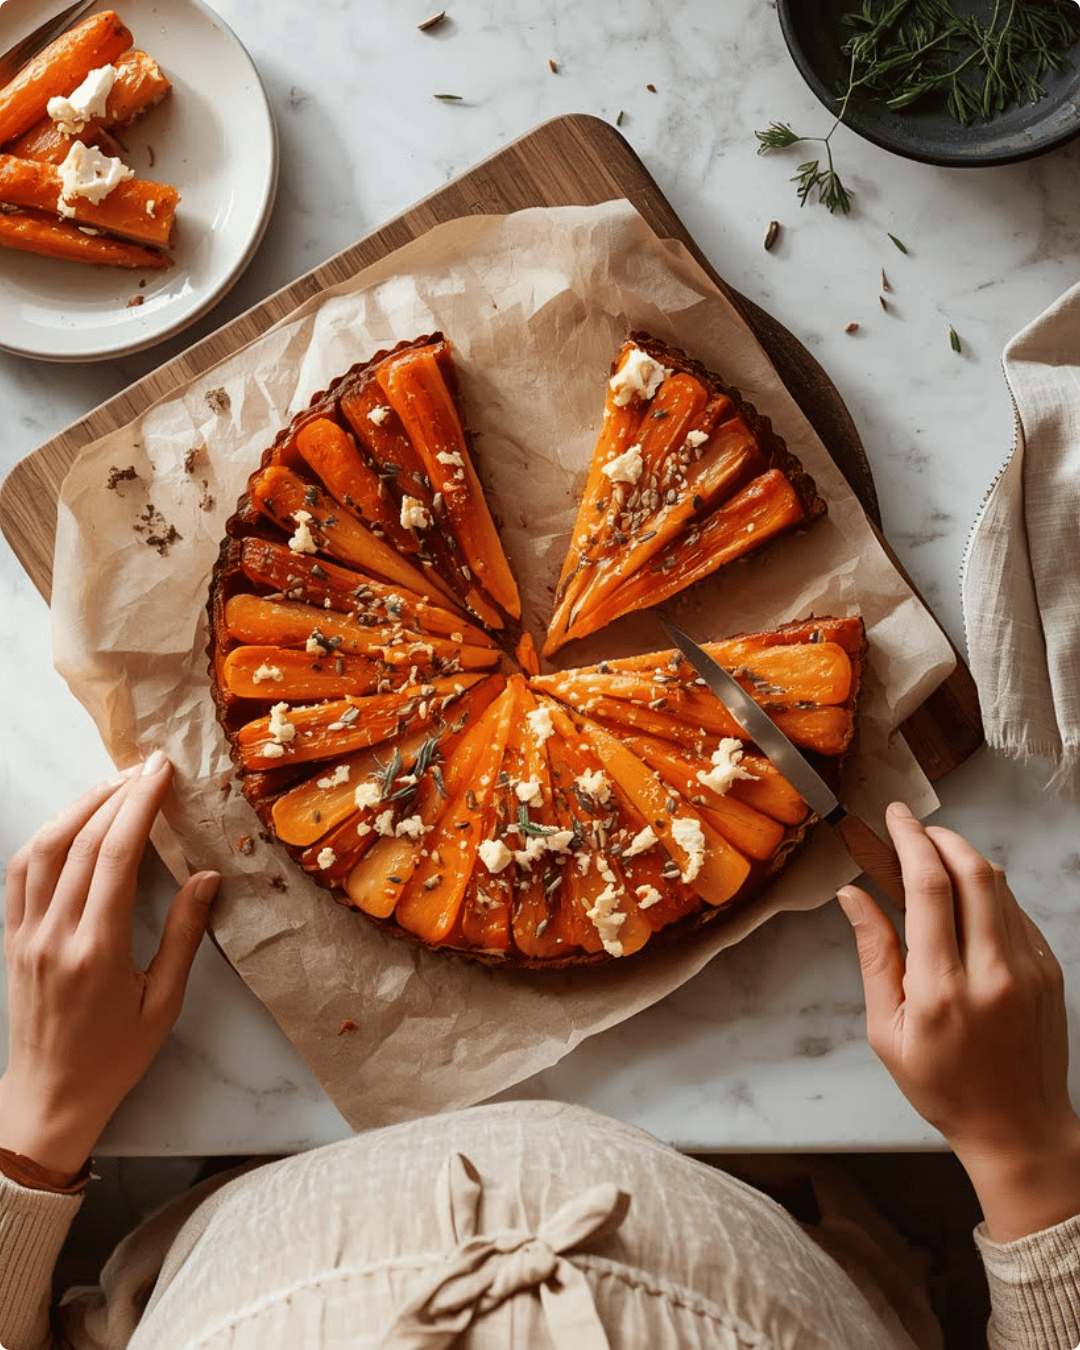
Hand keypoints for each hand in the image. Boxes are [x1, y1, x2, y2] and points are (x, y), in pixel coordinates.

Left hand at [0, 752, 218, 1177]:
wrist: (50, 1097)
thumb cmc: (114, 1057)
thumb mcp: (164, 1004)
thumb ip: (184, 936)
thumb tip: (205, 876)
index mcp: (96, 951)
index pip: (116, 857)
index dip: (139, 805)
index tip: (161, 771)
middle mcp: (54, 935)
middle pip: (81, 842)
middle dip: (117, 795)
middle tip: (149, 765)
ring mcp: (26, 934)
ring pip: (43, 849)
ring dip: (79, 807)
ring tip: (114, 784)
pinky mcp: (12, 937)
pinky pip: (19, 874)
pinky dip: (45, 836)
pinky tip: (72, 821)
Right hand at [838, 801, 1079, 1243]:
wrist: (1019, 1129)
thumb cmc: (944, 1088)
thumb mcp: (887, 1031)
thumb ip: (873, 955)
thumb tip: (852, 896)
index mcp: (943, 988)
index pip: (929, 888)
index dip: (910, 841)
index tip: (894, 817)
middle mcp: (994, 971)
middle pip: (973, 871)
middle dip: (941, 837)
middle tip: (914, 828)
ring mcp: (1030, 969)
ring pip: (999, 885)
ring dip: (964, 860)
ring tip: (933, 860)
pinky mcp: (1049, 970)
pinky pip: (1016, 911)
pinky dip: (987, 891)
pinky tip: (963, 902)